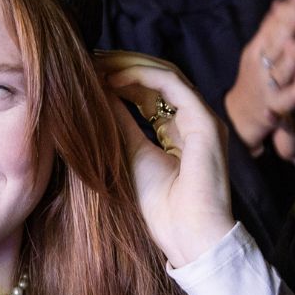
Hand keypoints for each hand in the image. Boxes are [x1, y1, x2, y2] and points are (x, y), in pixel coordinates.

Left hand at [98, 51, 235, 267]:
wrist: (188, 236)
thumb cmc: (161, 210)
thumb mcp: (129, 156)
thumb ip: (118, 124)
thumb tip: (98, 94)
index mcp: (180, 133)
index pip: (151, 94)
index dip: (121, 80)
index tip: (90, 74)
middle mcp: (195, 121)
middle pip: (159, 79)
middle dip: (123, 65)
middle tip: (90, 59)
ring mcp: (203, 119)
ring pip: (166, 74)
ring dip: (129, 65)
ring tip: (98, 63)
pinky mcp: (204, 121)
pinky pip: (171, 85)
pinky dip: (141, 76)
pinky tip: (113, 78)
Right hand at [225, 0, 294, 167]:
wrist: (240, 117)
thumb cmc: (256, 77)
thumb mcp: (261, 50)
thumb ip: (274, 25)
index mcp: (256, 50)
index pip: (270, 26)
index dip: (284, 12)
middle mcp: (260, 67)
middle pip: (273, 46)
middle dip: (285, 30)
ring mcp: (268, 87)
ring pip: (280, 72)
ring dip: (291, 58)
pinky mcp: (276, 108)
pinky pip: (290, 98)